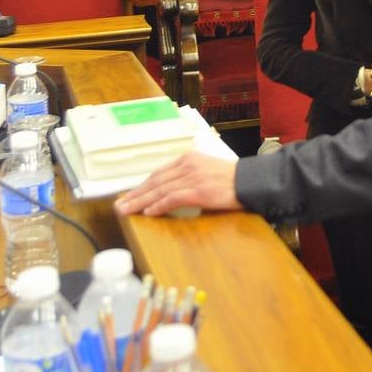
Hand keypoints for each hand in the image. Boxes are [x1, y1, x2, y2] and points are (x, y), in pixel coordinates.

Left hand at [114, 152, 241, 216]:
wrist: (251, 181)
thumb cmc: (231, 179)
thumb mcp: (206, 170)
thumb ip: (189, 177)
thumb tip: (171, 192)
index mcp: (188, 159)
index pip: (158, 174)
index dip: (141, 186)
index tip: (129, 195)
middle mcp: (187, 165)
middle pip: (155, 181)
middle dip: (135, 194)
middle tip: (120, 205)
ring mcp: (193, 177)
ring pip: (160, 190)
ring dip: (141, 202)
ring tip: (127, 211)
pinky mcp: (199, 191)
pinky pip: (173, 198)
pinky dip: (159, 206)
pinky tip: (148, 212)